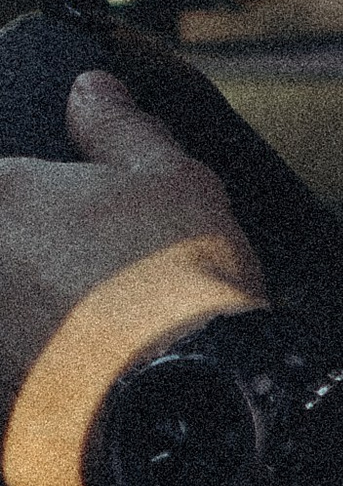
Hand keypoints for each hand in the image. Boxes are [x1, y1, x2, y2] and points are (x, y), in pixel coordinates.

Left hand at [0, 72, 267, 485]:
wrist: (182, 397)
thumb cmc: (172, 276)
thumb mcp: (167, 174)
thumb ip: (116, 126)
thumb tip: (89, 89)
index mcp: (1, 194)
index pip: (4, 181)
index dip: (37, 197)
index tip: (76, 215)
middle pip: (7, 243)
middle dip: (36, 251)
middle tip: (95, 269)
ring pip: (9, 302)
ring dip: (33, 306)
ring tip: (92, 319)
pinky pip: (12, 362)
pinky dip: (34, 358)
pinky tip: (80, 367)